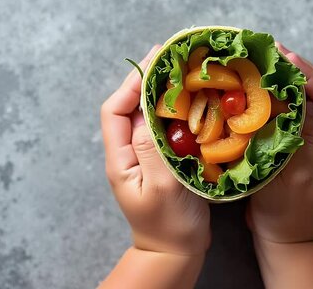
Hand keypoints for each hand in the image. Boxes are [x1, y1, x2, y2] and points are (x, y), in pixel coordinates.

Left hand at [100, 45, 210, 255]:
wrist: (175, 254)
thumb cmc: (167, 226)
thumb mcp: (161, 188)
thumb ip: (152, 149)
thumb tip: (147, 110)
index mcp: (120, 158)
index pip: (115, 110)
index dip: (132, 83)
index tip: (155, 60)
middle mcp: (130, 153)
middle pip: (133, 107)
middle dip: (150, 80)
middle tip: (175, 57)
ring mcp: (146, 157)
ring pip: (151, 116)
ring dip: (166, 93)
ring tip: (187, 72)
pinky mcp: (164, 162)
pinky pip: (167, 129)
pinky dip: (180, 112)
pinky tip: (197, 103)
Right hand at [246, 42, 312, 243]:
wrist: (282, 237)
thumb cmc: (290, 212)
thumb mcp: (299, 178)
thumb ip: (304, 139)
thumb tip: (301, 100)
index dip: (308, 74)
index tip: (284, 59)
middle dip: (294, 69)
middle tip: (267, 52)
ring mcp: (307, 139)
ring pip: (298, 100)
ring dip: (281, 80)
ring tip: (259, 64)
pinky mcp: (289, 143)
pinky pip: (284, 113)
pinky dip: (270, 98)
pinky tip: (252, 91)